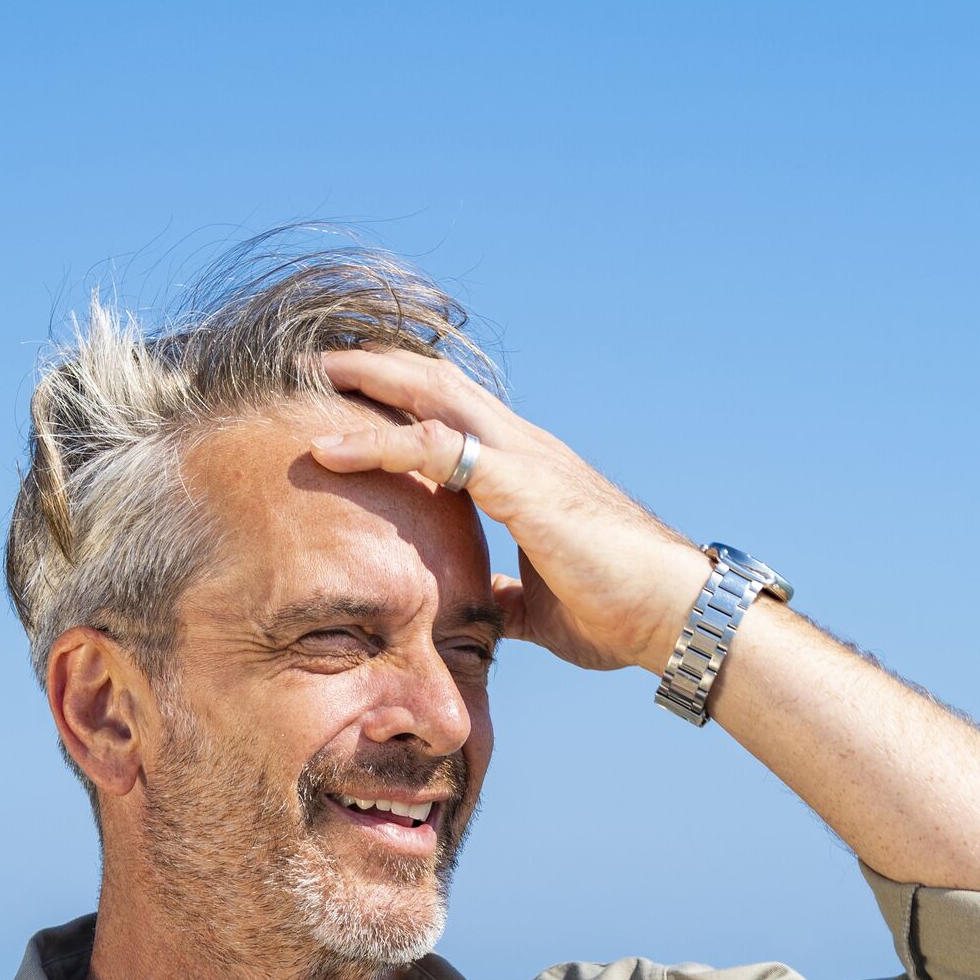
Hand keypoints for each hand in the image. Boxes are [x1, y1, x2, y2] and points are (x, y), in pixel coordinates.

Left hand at [311, 346, 715, 678]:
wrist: (671, 615)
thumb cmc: (618, 611)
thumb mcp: (540, 604)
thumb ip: (502, 591)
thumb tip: (474, 603)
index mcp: (527, 471)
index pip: (454, 414)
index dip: (401, 399)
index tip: (346, 400)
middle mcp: (523, 448)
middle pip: (436, 381)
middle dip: (375, 368)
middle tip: (315, 363)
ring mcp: (523, 457)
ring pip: (430, 393)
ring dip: (365, 381)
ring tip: (309, 377)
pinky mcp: (521, 481)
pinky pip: (433, 447)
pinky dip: (375, 443)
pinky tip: (329, 449)